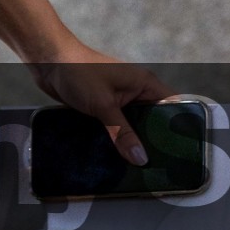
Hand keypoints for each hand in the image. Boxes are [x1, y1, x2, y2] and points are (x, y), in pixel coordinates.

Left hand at [26, 42, 175, 166]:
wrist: (48, 61)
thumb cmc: (79, 74)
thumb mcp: (103, 105)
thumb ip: (122, 132)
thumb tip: (141, 159)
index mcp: (145, 83)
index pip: (172, 106)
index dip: (178, 127)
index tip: (180, 152)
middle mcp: (136, 91)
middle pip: (154, 119)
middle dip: (155, 140)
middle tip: (159, 167)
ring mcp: (119, 99)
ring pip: (134, 125)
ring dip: (134, 141)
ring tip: (141, 168)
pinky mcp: (104, 106)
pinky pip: (117, 125)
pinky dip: (118, 138)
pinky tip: (117, 157)